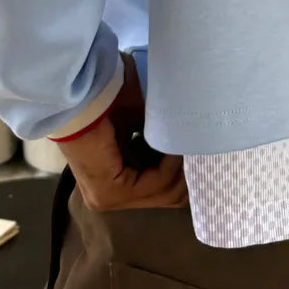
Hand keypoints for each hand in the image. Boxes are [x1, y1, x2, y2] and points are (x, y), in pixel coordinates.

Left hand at [58, 55, 186, 211]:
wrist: (84, 90)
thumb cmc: (110, 98)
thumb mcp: (142, 125)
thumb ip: (161, 142)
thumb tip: (193, 147)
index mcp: (113, 181)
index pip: (160, 189)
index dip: (185, 171)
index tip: (201, 150)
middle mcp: (108, 196)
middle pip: (167, 195)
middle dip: (188, 174)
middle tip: (203, 149)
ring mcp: (106, 198)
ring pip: (164, 192)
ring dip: (181, 167)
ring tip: (190, 143)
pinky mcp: (109, 192)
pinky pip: (155, 183)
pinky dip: (170, 164)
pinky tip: (174, 144)